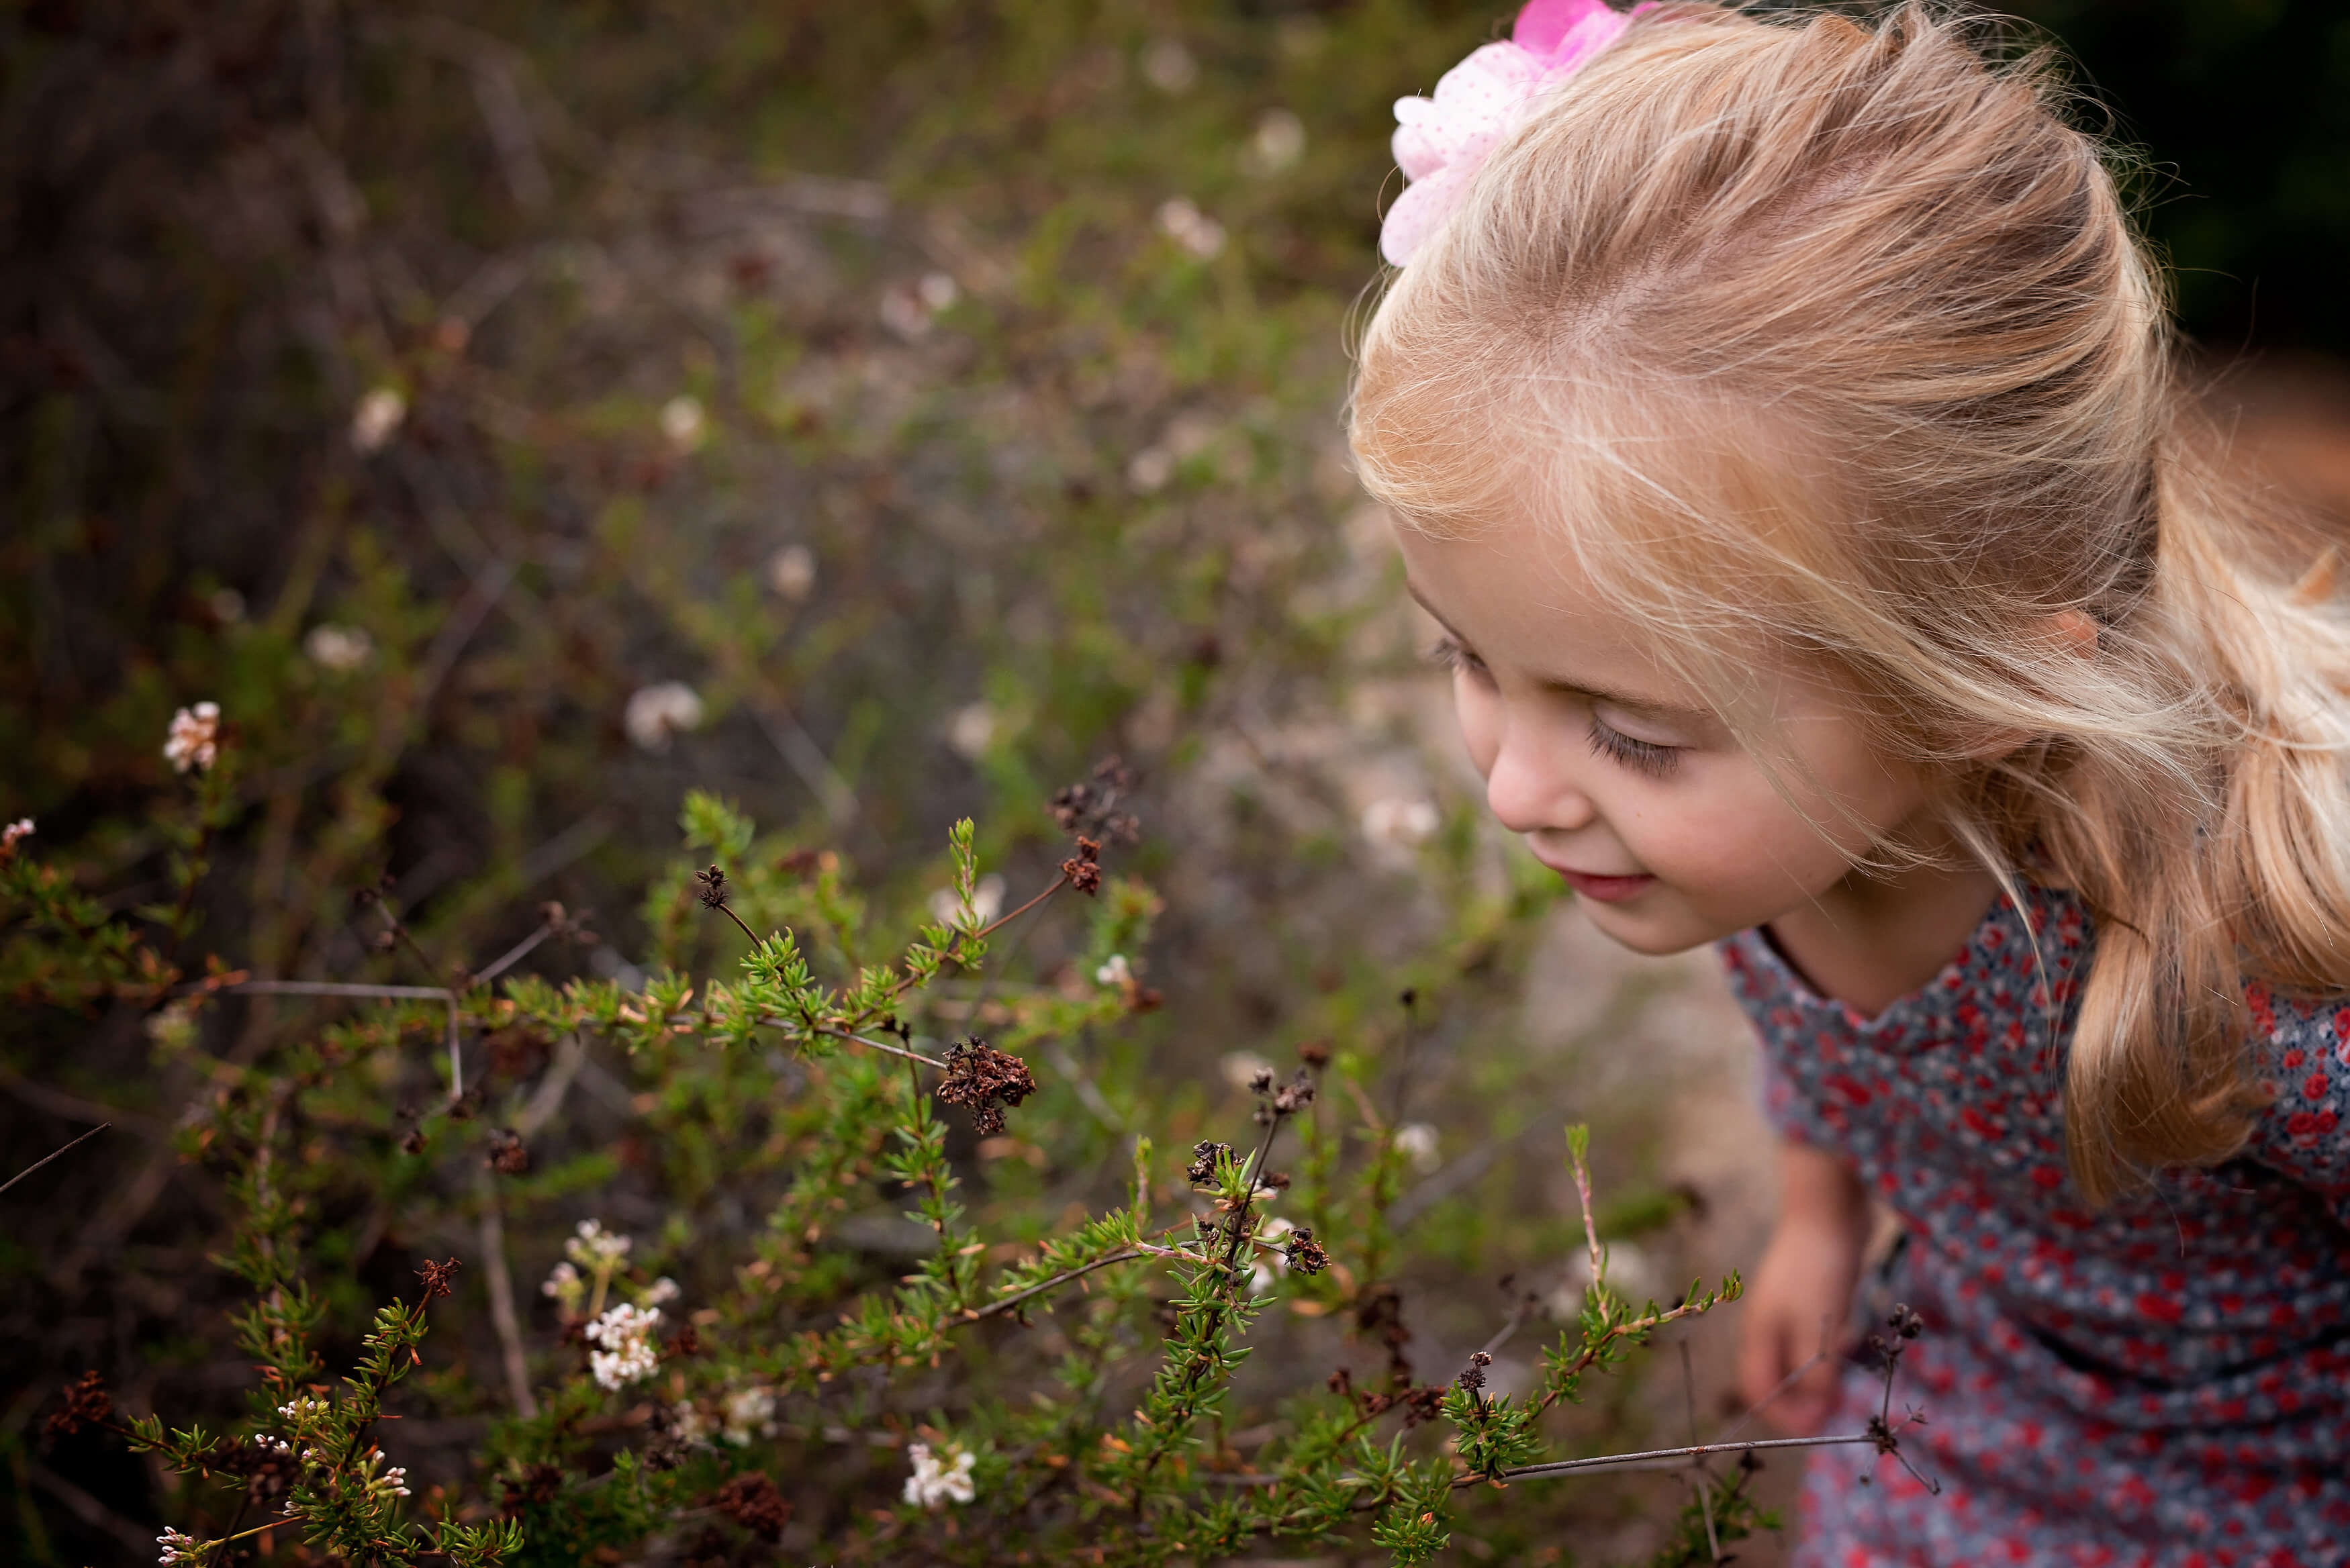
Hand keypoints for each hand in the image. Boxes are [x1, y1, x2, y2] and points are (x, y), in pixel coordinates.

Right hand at [1736, 1142, 1870, 1435]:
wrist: (1829, 1208)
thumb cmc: (1817, 1271)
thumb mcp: (1816, 1333)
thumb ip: (1814, 1377)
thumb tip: (1813, 1418)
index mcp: (1759, 1334)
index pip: (1757, 1388)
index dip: (1783, 1415)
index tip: (1820, 1427)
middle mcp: (1768, 1324)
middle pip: (1777, 1375)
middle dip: (1804, 1399)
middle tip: (1840, 1408)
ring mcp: (1789, 1307)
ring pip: (1798, 1357)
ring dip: (1820, 1376)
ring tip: (1847, 1381)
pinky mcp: (1812, 1294)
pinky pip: (1815, 1336)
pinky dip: (1829, 1351)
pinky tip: (1850, 1344)